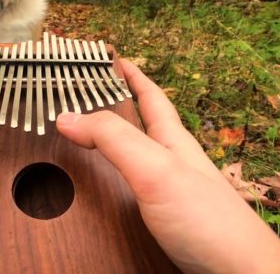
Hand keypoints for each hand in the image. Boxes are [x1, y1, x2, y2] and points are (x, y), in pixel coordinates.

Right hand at [56, 59, 279, 273]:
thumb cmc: (211, 223)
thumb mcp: (156, 169)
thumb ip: (114, 140)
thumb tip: (68, 115)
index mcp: (173, 142)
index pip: (150, 96)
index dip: (132, 74)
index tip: (112, 56)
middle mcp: (172, 164)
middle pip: (141, 126)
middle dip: (117, 106)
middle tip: (91, 93)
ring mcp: (169, 194)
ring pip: (135, 160)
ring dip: (113, 145)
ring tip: (91, 137)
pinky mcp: (163, 223)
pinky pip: (131, 192)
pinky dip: (113, 183)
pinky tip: (106, 190)